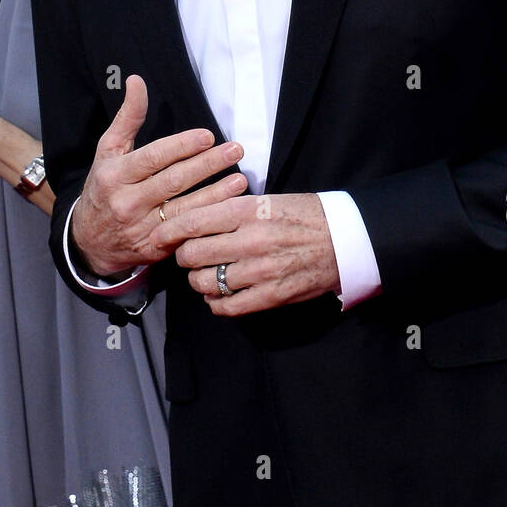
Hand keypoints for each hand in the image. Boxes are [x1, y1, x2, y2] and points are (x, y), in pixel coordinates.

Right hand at [71, 74, 248, 277]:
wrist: (89, 240)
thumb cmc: (104, 186)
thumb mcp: (108, 151)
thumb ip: (128, 117)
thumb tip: (137, 81)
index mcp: (115, 175)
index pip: (153, 158)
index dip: (182, 147)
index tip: (207, 136)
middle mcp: (127, 203)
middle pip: (173, 182)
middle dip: (207, 165)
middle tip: (234, 150)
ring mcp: (142, 228)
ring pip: (184, 209)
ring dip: (216, 194)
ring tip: (240, 179)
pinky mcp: (156, 248)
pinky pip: (187, 232)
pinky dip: (210, 220)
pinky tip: (230, 209)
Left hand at [158, 191, 340, 315]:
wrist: (345, 239)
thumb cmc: (305, 215)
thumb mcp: (268, 200)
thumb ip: (233, 209)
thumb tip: (196, 217)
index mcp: (248, 211)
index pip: (194, 222)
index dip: (170, 230)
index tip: (160, 235)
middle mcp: (250, 241)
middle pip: (193, 255)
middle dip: (184, 256)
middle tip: (187, 255)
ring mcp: (260, 271)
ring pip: (206, 283)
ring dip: (198, 281)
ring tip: (203, 275)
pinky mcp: (270, 296)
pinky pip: (228, 306)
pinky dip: (216, 303)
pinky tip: (219, 295)